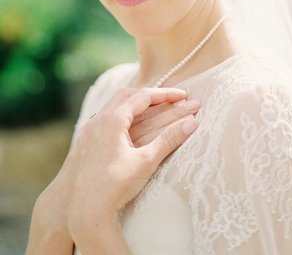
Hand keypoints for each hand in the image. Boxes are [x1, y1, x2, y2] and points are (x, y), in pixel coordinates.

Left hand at [64, 87, 198, 240]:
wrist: (84, 212)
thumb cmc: (115, 186)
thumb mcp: (146, 161)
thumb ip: (169, 139)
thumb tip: (193, 122)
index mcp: (112, 120)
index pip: (143, 96)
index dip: (166, 94)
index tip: (184, 96)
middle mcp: (97, 121)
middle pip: (127, 96)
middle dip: (152, 95)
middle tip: (172, 99)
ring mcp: (88, 132)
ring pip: (114, 107)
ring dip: (137, 104)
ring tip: (156, 108)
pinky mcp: (85, 144)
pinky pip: (106, 119)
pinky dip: (125, 116)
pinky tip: (132, 126)